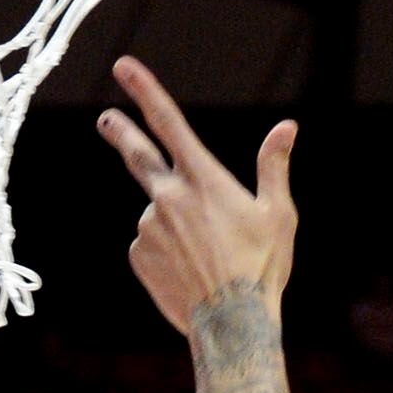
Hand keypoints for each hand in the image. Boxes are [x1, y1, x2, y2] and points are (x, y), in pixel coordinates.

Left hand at [99, 60, 298, 334]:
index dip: (144, 89)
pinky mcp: (139, 255)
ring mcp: (149, 226)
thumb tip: (287, 127)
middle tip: (106, 119)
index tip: (123, 66)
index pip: (168, 122)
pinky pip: (151, 246)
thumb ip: (273, 167)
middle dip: (120, 131)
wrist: (232, 325)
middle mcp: (168, 196)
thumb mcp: (278, 216)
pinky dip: (167, 253)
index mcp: (202, 179)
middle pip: (137, 154)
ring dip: (176, 228)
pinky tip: (189, 273)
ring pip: (159, 215)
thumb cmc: (262, 269)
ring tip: (206, 259)